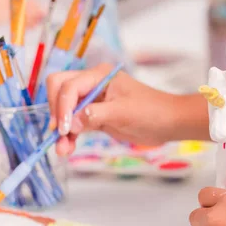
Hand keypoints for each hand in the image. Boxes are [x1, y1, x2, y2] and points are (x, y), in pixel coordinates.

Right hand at [46, 63, 177, 155]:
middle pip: (59, 91)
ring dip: (60, 128)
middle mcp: (92, 84)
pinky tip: (67, 148)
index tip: (63, 129)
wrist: (169, 122)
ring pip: (64, 110)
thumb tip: (69, 123)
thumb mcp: (123, 112)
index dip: (62, 107)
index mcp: (99, 75)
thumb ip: (94, 115)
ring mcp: (93, 100)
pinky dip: (69, 135)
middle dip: (55, 112)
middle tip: (59, 134)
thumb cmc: (152, 111)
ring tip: (62, 150)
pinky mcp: (95, 116)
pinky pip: (74, 123)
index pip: (69, 86)